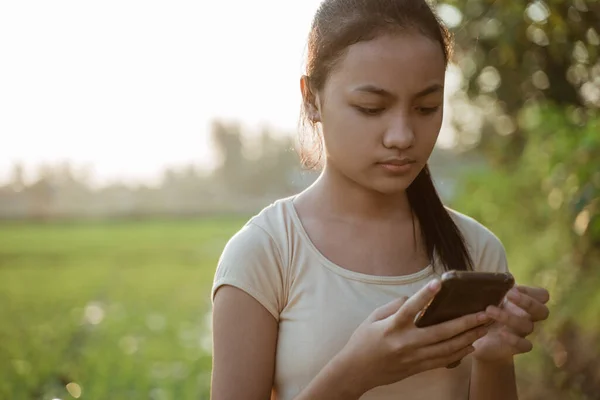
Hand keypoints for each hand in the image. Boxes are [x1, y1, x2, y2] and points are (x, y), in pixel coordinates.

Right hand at [338, 279, 489, 393]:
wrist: (356, 371)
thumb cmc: (363, 341)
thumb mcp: (372, 318)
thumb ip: (394, 307)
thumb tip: (414, 298)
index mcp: (392, 327)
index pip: (411, 308)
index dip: (425, 295)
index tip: (439, 283)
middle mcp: (406, 342)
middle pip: (441, 332)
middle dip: (465, 322)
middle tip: (484, 313)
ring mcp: (414, 357)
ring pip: (447, 348)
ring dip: (468, 337)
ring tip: (484, 327)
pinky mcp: (417, 367)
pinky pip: (443, 361)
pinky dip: (459, 353)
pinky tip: (471, 345)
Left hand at [472, 285, 549, 361]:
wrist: (481, 339)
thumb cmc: (486, 312)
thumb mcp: (489, 298)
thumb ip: (493, 287)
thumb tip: (484, 275)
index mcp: (524, 303)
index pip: (542, 296)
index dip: (531, 291)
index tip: (512, 287)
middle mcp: (528, 318)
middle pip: (542, 311)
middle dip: (527, 302)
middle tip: (509, 294)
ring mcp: (523, 333)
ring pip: (528, 326)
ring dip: (509, 317)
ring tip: (488, 310)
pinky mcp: (517, 347)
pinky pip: (525, 346)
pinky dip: (515, 339)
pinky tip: (501, 333)